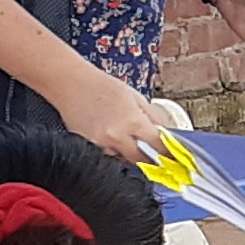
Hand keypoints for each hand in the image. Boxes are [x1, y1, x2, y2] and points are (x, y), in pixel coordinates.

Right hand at [44, 64, 166, 164]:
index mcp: (132, 121)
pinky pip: (106, 157)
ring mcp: (100, 144)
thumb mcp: (135, 97)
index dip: (168, 152)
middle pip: (141, 159)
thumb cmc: (102, 86)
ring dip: (131, 156)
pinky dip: (114, 153)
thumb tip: (165, 133)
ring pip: (123, 160)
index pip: (158, 145)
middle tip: (157, 158)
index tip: (174, 157)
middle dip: (151, 160)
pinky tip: (114, 141)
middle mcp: (117, 136)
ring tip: (131, 145)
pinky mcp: (87, 147)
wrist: (70, 84)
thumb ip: (152, 117)